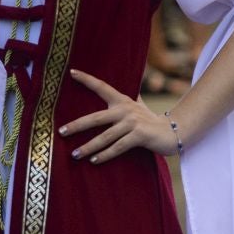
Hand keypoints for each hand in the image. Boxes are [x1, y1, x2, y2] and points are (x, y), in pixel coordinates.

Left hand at [62, 70, 179, 162]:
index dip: (87, 80)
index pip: (102, 87)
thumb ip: (130, 97)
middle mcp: (126, 110)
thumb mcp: (138, 106)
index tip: (72, 73)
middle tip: (61, 132)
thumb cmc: (150, 120)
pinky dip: (105, 155)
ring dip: (89, 147)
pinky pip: (118, 147)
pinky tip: (94, 161)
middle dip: (77, 125)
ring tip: (75, 154)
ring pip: (105, 137)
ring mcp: (133, 123)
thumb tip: (129, 80)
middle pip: (96, 118)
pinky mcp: (139, 135)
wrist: (172, 132)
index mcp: (123, 101)